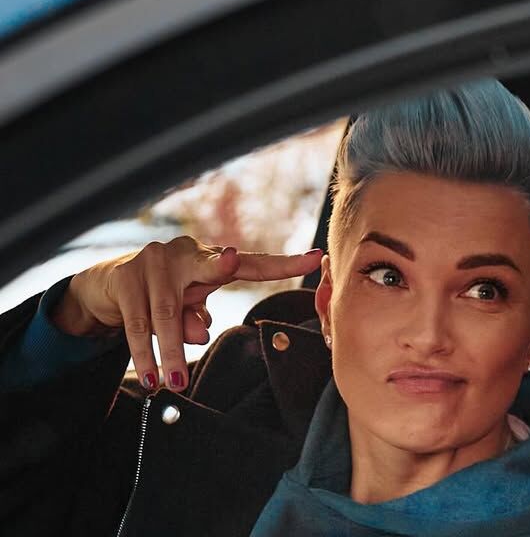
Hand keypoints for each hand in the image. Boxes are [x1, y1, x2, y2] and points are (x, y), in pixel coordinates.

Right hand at [54, 236, 322, 390]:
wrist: (107, 285)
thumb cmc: (163, 295)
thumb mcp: (187, 305)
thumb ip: (197, 317)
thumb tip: (200, 334)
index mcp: (211, 260)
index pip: (252, 265)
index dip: (283, 265)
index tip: (315, 259)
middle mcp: (184, 253)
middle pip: (208, 267)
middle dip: (219, 266)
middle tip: (230, 261)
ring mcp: (152, 263)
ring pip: (166, 313)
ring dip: (172, 352)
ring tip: (176, 384)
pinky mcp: (124, 279)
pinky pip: (138, 325)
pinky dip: (146, 354)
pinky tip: (152, 377)